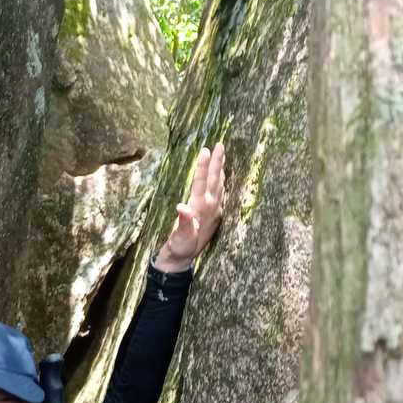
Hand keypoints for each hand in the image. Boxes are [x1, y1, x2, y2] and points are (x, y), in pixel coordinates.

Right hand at [153, 142, 225, 271]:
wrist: (183, 258)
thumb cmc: (180, 246)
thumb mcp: (180, 236)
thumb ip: (184, 222)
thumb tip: (182, 207)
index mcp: (200, 208)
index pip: (201, 182)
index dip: (202, 166)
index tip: (205, 150)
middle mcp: (210, 206)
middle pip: (214, 179)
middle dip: (217, 161)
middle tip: (220, 144)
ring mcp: (214, 210)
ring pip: (219, 184)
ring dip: (220, 169)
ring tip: (222, 155)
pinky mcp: (215, 214)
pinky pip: (220, 192)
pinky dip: (220, 181)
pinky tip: (221, 176)